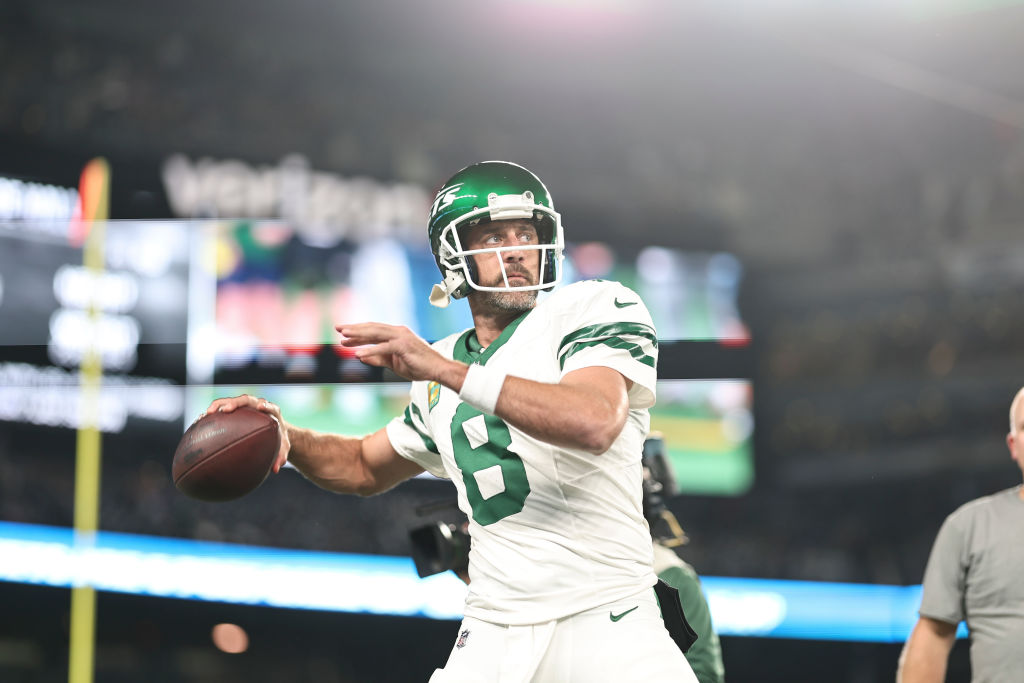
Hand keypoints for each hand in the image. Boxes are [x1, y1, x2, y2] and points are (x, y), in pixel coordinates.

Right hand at [202, 394, 290, 472]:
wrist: (273, 430)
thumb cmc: (278, 439)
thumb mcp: (283, 448)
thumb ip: (281, 457)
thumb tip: (275, 469)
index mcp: (272, 412)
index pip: (270, 407)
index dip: (266, 406)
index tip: (261, 407)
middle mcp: (257, 405)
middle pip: (246, 400)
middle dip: (236, 403)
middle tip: (227, 409)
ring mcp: (245, 406)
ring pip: (231, 401)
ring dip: (219, 405)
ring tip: (208, 413)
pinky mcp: (235, 409)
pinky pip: (222, 408)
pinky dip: (213, 413)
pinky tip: (201, 421)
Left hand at [337, 322, 455, 382]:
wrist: (437, 370)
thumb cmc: (418, 366)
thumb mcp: (393, 363)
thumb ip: (378, 359)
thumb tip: (361, 357)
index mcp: (395, 334)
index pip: (373, 331)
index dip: (358, 332)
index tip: (343, 335)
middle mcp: (398, 332)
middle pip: (372, 328)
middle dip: (354, 328)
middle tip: (338, 329)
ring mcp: (401, 337)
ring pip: (376, 333)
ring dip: (359, 335)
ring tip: (344, 337)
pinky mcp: (403, 346)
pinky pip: (383, 347)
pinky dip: (370, 350)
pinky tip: (358, 354)